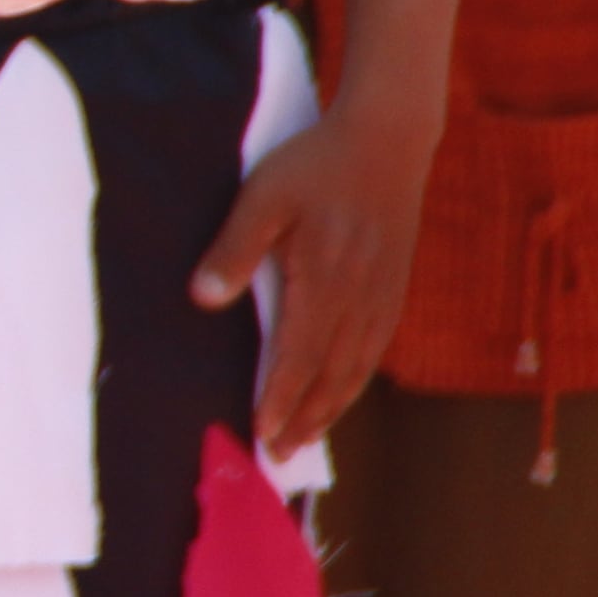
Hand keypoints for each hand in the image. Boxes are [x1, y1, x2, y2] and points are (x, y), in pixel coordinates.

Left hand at [194, 99, 437, 453]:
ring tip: (306, 437)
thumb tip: (204, 300)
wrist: (387, 141)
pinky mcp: (394, 287)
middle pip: (332, 375)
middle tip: (280, 455)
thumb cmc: (315, 165)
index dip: (279, 398)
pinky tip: (339, 390)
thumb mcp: (264, 197)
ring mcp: (383, 296)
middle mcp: (360, 298)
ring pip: (357, 367)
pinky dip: (354, 379)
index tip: (262, 434)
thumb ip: (234, 249)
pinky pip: (375, 348)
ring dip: (331, 407)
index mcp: (325, 281)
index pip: (298, 357)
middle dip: (305, 419)